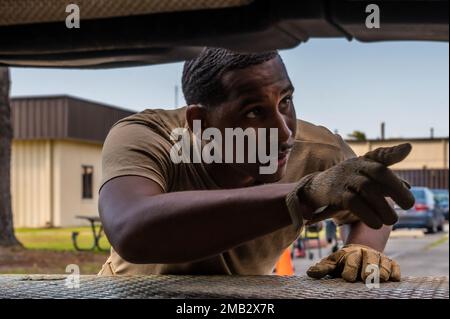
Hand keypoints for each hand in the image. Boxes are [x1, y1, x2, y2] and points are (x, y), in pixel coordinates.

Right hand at [300, 143, 414, 228]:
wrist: (313, 189)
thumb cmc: (344, 185)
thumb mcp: (363, 178)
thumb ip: (384, 181)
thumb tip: (408, 186)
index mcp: (363, 162)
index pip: (380, 154)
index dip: (393, 152)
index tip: (408, 148)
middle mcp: (354, 167)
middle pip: (379, 172)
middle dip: (396, 187)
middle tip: (409, 205)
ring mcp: (344, 179)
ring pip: (368, 188)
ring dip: (383, 206)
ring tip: (392, 220)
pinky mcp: (335, 194)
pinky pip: (353, 203)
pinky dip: (367, 214)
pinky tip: (376, 224)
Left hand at [306, 244, 400, 281]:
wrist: (360, 251)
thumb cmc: (344, 261)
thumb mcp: (333, 262)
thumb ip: (324, 267)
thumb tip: (310, 272)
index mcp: (351, 254)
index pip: (351, 260)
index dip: (350, 268)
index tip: (347, 277)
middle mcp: (366, 254)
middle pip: (370, 261)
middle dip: (368, 269)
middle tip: (365, 278)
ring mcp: (379, 258)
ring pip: (383, 264)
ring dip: (382, 271)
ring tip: (380, 278)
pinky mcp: (390, 262)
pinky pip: (395, 266)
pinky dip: (395, 272)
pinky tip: (394, 278)